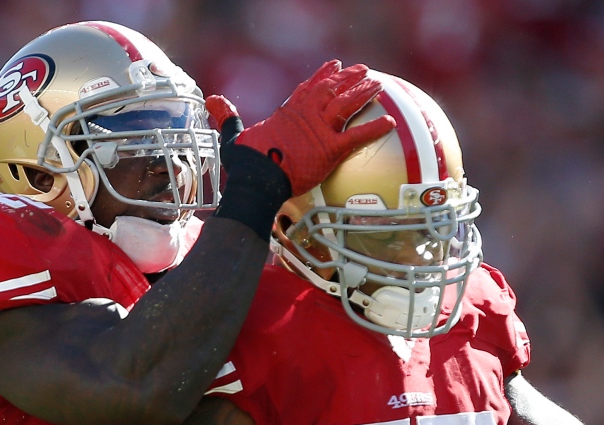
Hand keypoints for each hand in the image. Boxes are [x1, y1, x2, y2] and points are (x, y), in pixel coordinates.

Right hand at [205, 60, 395, 196]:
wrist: (257, 180)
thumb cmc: (245, 163)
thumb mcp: (234, 136)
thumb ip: (228, 117)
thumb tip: (212, 100)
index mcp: (287, 112)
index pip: (308, 88)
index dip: (322, 76)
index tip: (334, 66)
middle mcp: (306, 115)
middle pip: (331, 90)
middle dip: (348, 77)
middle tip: (363, 70)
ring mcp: (319, 130)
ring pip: (347, 105)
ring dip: (363, 93)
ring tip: (378, 83)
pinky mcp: (331, 149)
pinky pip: (358, 136)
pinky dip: (375, 128)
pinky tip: (391, 122)